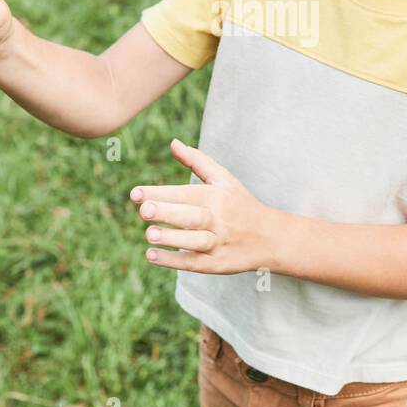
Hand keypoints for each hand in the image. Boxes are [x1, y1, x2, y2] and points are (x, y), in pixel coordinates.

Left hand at [130, 138, 273, 274]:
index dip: (160, 193)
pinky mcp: (218, 264)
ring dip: (172, 238)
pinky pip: (194, 263)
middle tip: (143, 210)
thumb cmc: (240, 204)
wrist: (272, 237)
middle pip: (192, 216)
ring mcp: (219, 243)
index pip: (186, 193)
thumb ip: (197, 161)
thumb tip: (173, 142)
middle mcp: (218, 219)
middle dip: (168, 213)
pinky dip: (174, 260)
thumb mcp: (224, 179)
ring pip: (195, 240)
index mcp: (217, 196)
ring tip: (148, 233)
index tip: (134, 194)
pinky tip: (152, 255)